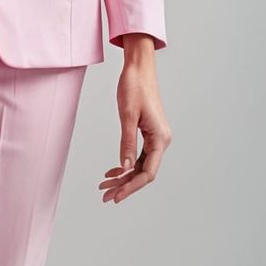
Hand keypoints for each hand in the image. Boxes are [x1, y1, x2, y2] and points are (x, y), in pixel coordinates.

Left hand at [99, 34, 170, 203]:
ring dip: (124, 176)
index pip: (148, 172)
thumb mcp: (127, 116)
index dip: (131, 187)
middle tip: (104, 195)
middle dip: (125, 185)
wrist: (139, 68)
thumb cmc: (134, 87)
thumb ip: (127, 143)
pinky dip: (126, 164)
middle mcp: (162, 140)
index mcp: (160, 138)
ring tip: (104, 185)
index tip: (115, 196)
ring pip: (141, 165)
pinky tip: (113, 171)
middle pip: (144, 172)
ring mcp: (156, 137)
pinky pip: (139, 155)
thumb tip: (125, 168)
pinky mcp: (150, 133)